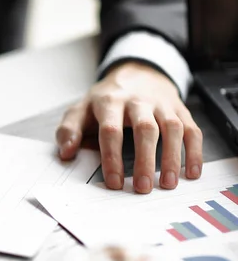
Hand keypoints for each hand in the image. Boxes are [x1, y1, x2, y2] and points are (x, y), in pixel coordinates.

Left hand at [56, 62, 202, 193]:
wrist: (136, 72)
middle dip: (145, 160)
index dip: (112, 157)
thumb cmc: (105, 100)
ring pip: (172, 128)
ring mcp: (161, 104)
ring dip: (172, 157)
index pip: (110, 131)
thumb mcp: (80, 109)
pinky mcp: (179, 108)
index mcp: (109, 102)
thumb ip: (69, 130)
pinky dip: (194, 151)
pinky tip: (192, 172)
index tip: (115, 182)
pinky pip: (191, 128)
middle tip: (143, 188)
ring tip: (168, 184)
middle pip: (145, 129)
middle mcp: (138, 101)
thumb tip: (66, 152)